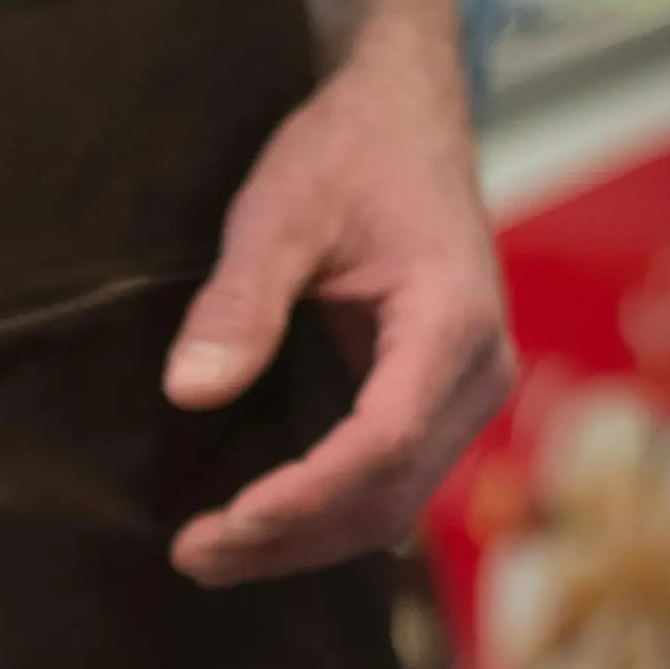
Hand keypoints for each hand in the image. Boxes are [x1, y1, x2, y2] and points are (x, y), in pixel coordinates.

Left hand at [164, 0, 514, 587]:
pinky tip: (255, 522)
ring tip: (210, 554)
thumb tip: (190, 393)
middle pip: (390, 494)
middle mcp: (479, 371)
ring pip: (393, 502)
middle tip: (194, 556)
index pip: (384, 442)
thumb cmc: (348, 149)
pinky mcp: (441, 400)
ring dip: (305, 540)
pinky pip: (391, 480)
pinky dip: (325, 510)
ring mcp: (468, 393)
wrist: (407, 111)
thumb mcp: (279, 208)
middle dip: (292, 538)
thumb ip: (240, 301)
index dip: (305, 496)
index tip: (227, 523)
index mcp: (452, 321)